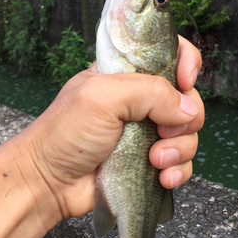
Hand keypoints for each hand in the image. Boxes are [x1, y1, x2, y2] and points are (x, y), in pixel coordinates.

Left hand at [21, 36, 203, 219]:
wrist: (49, 183)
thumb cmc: (65, 133)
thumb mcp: (102, 97)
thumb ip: (149, 92)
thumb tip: (188, 109)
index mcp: (127, 75)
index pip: (169, 54)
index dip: (186, 64)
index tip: (185, 83)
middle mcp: (140, 101)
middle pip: (187, 99)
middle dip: (185, 118)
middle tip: (162, 133)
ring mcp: (146, 133)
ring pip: (187, 133)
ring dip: (180, 149)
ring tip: (155, 160)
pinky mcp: (149, 161)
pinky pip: (181, 162)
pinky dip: (178, 170)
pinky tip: (163, 177)